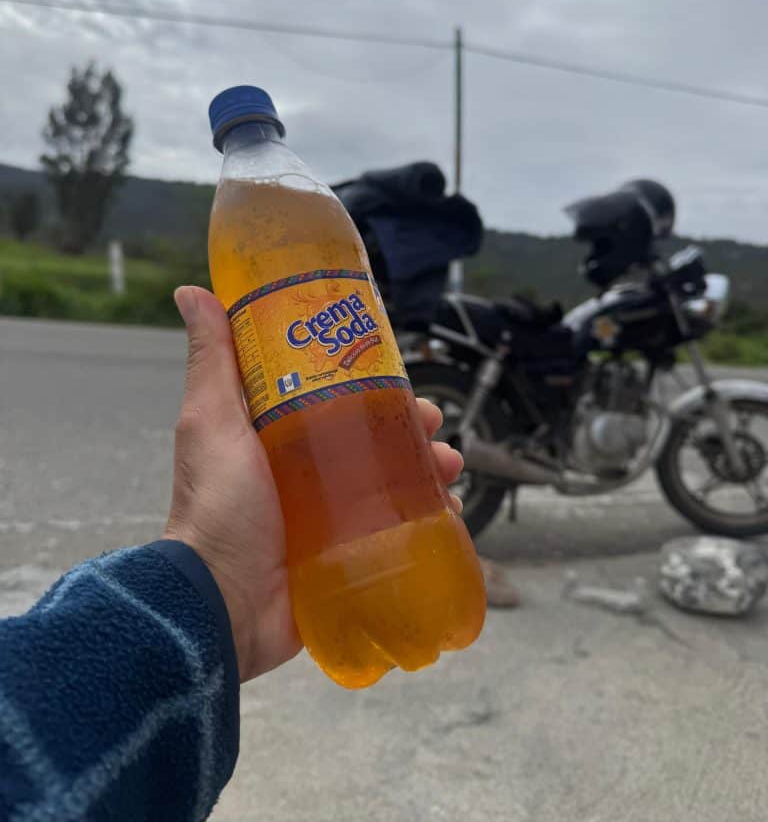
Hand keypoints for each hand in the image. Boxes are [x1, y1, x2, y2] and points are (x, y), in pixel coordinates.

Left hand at [164, 286, 464, 682]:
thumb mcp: (212, 423)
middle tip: (431, 423)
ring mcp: (328, 516)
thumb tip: (193, 292)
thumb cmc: (214, 508)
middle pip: (370, 436)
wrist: (221, 605)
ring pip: (392, 480)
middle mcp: (303, 473)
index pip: (332, 394)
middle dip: (409, 425)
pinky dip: (426, 516)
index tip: (397, 368)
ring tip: (450, 466)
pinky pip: (397, 529)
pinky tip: (448, 508)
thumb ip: (211, 361)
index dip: (369, 378)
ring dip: (428, 467)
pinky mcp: (347, 554)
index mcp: (274, 437)